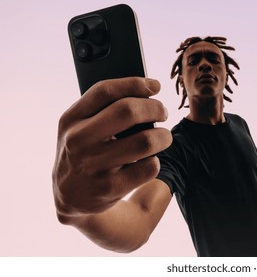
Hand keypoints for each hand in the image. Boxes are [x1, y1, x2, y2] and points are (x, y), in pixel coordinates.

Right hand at [52, 77, 171, 219]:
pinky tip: (148, 161)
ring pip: (145, 141)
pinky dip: (155, 161)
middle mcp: (78, 141)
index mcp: (70, 119)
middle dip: (155, 108)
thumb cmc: (84, 151)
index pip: (105, 91)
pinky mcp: (110, 187)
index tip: (155, 86)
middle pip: (128, 111)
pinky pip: (149, 167)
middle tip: (163, 112)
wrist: (69, 197)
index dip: (135, 83)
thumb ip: (103, 108)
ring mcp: (93, 165)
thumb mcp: (80, 127)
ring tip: (163, 137)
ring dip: (163, 136)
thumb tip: (148, 90)